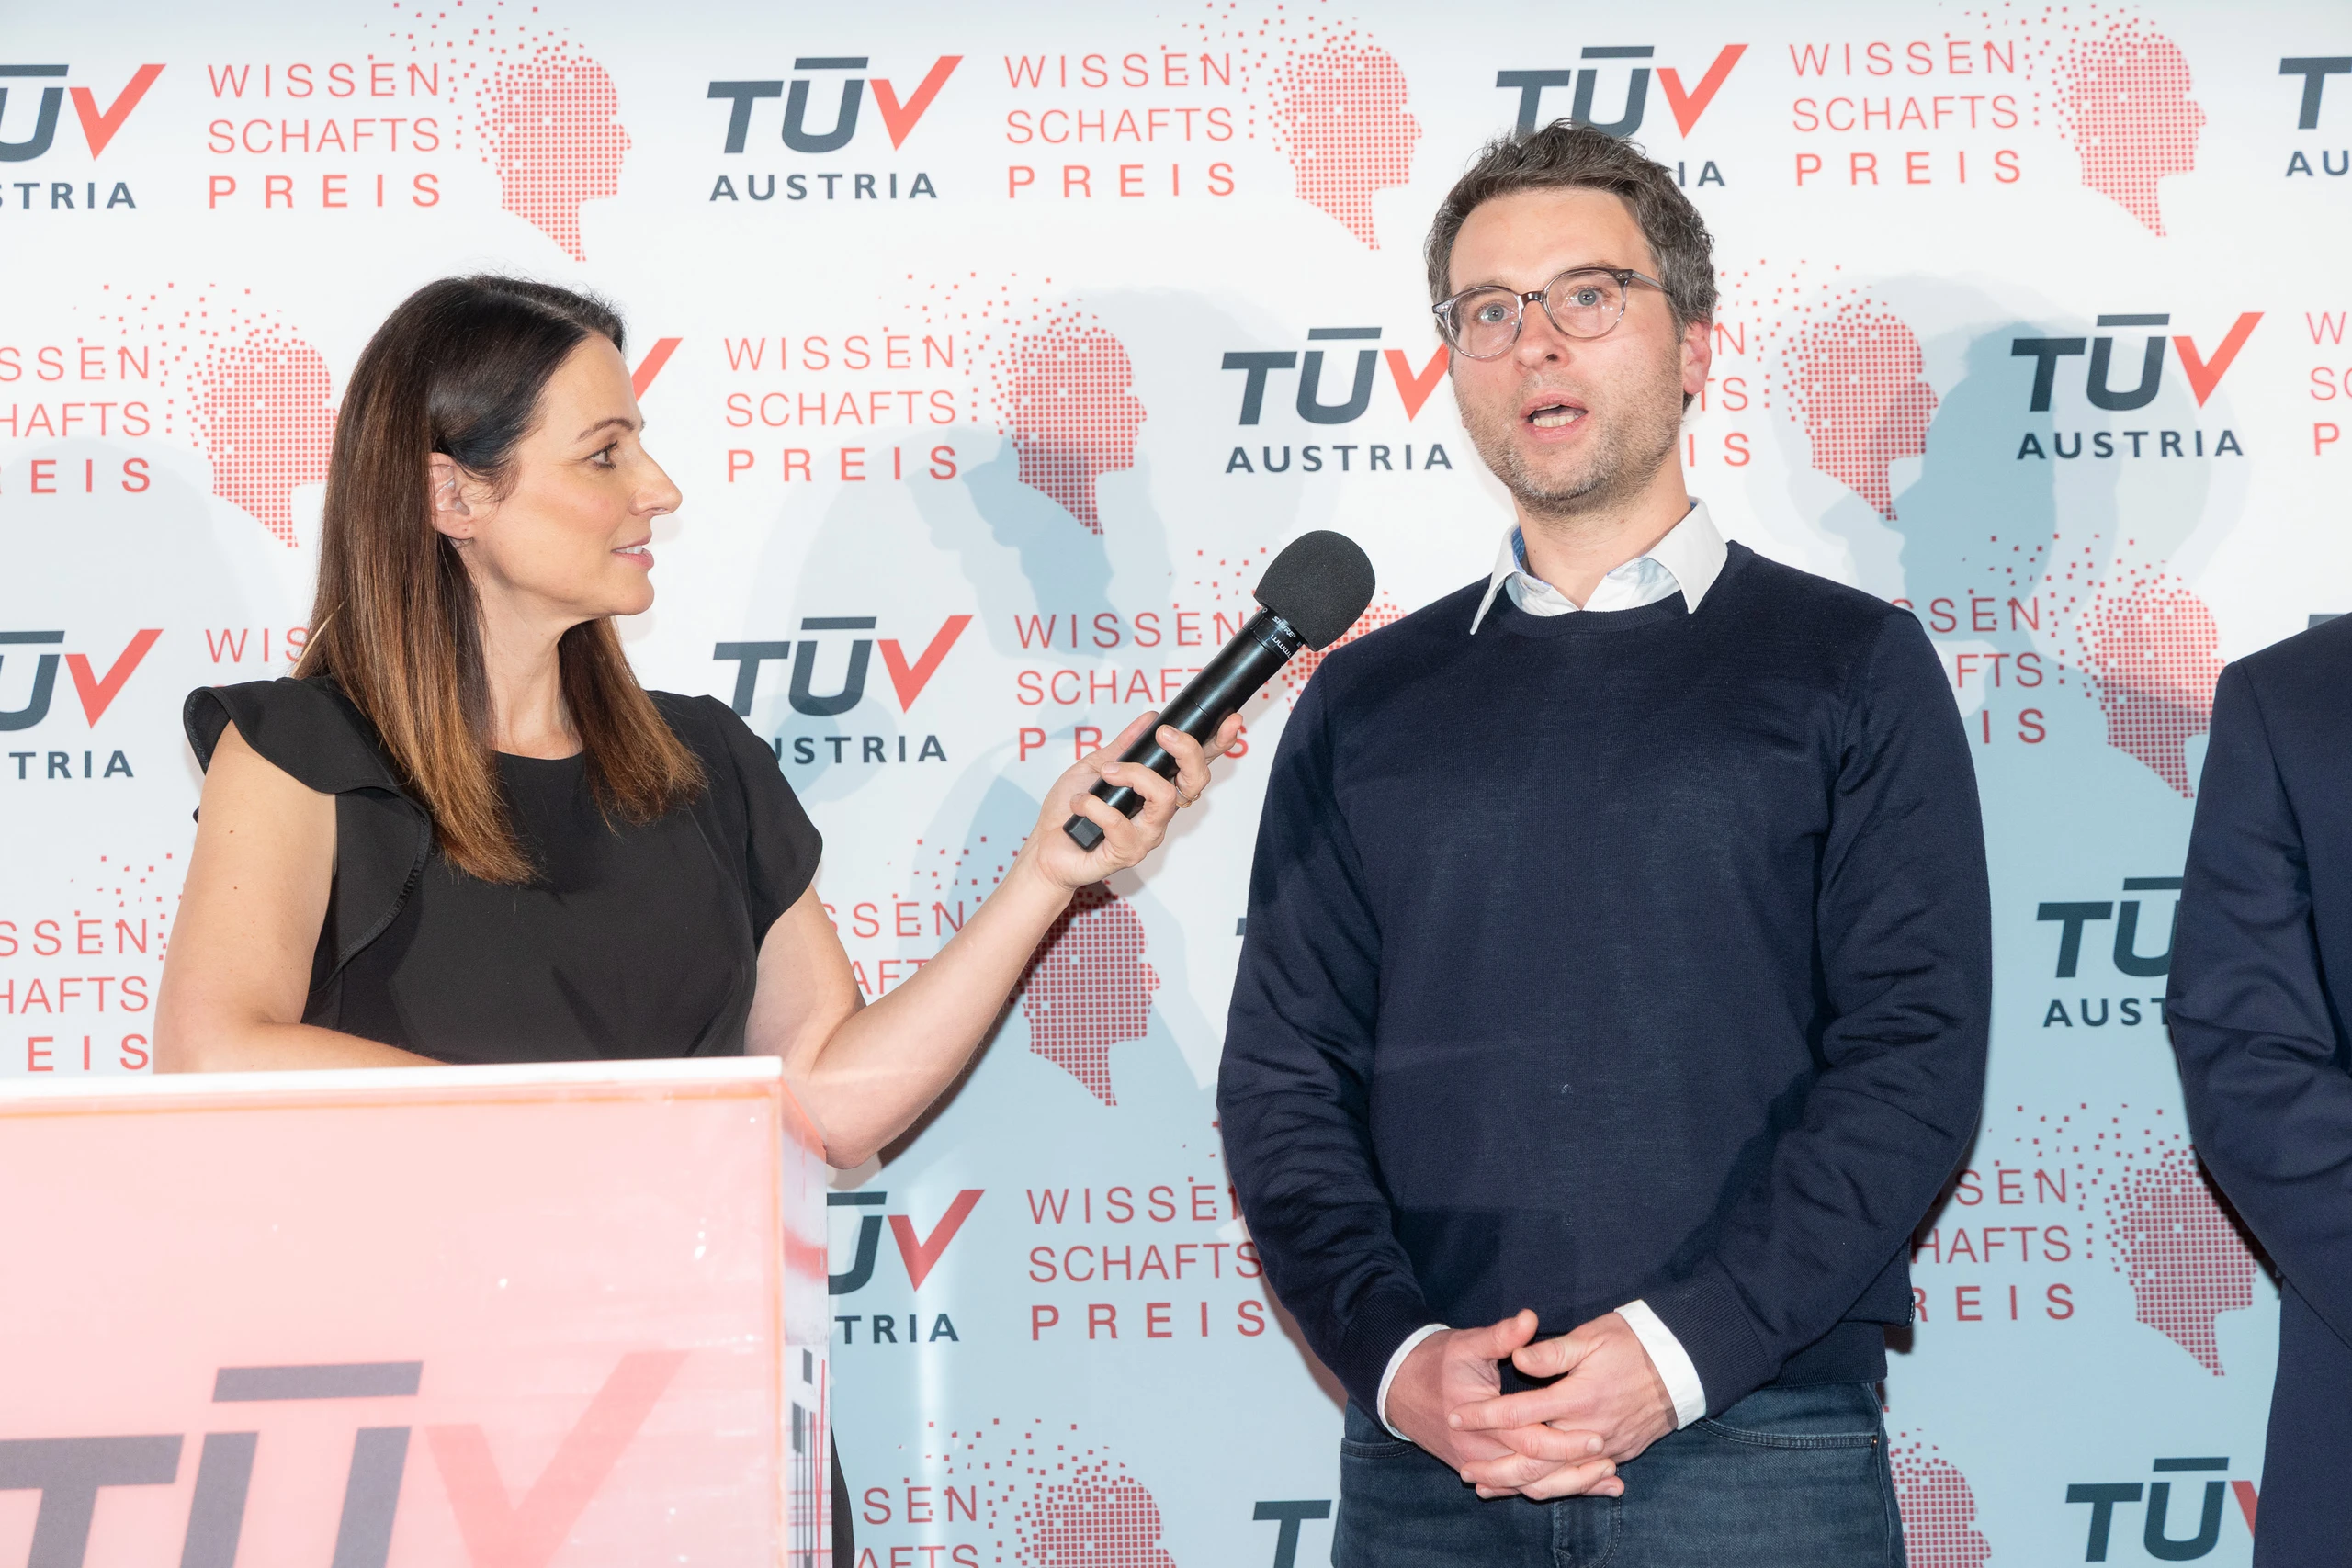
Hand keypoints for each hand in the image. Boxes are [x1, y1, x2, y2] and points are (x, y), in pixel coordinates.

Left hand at [1023, 709, 1243, 889]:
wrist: (1046, 848)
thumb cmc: (1070, 812)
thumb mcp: (1096, 766)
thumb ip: (1124, 746)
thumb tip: (1150, 718)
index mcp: (1156, 790)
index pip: (1196, 767)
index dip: (1219, 745)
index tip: (1231, 721)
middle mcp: (1159, 813)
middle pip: (1196, 781)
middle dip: (1186, 751)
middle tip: (1163, 735)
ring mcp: (1147, 835)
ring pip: (1164, 798)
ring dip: (1131, 775)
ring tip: (1104, 775)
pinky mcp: (1126, 853)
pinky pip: (1122, 824)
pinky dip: (1095, 806)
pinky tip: (1079, 803)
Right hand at [1384, 1312, 1617, 1499]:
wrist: (1397, 1385)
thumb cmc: (1435, 1361)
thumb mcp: (1467, 1343)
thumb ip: (1500, 1336)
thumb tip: (1528, 1320)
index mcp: (1480, 1419)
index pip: (1531, 1440)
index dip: (1565, 1442)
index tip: (1598, 1435)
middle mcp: (1479, 1450)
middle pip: (1534, 1472)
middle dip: (1575, 1471)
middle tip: (1611, 1460)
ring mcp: (1476, 1463)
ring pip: (1526, 1486)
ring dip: (1567, 1487)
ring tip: (1606, 1482)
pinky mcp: (1476, 1467)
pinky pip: (1515, 1486)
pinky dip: (1546, 1488)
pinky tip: (1576, 1487)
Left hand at [1447, 1311, 1673, 1498]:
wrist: (1682, 1364)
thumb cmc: (1632, 1343)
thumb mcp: (1590, 1337)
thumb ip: (1551, 1353)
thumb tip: (1517, 1359)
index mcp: (1577, 1396)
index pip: (1519, 1412)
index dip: (1484, 1415)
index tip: (1457, 1415)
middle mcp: (1590, 1429)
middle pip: (1533, 1459)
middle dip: (1495, 1468)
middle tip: (1464, 1471)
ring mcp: (1607, 1447)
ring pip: (1556, 1478)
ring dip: (1519, 1486)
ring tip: (1487, 1488)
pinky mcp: (1620, 1453)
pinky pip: (1581, 1480)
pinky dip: (1554, 1488)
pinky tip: (1533, 1490)